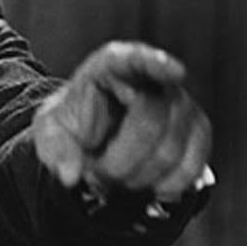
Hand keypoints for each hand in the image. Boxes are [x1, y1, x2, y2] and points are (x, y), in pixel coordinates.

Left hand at [33, 41, 210, 202]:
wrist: (92, 141)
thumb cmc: (73, 126)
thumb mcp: (49, 132)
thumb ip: (54, 148)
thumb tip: (69, 174)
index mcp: (111, 66)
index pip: (136, 58)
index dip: (157, 63)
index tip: (176, 72)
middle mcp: (151, 79)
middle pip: (150, 119)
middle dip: (121, 159)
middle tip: (99, 174)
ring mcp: (179, 103)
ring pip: (172, 147)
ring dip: (140, 176)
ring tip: (118, 177)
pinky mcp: (197, 131)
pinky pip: (194, 162)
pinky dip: (170, 184)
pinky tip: (150, 187)